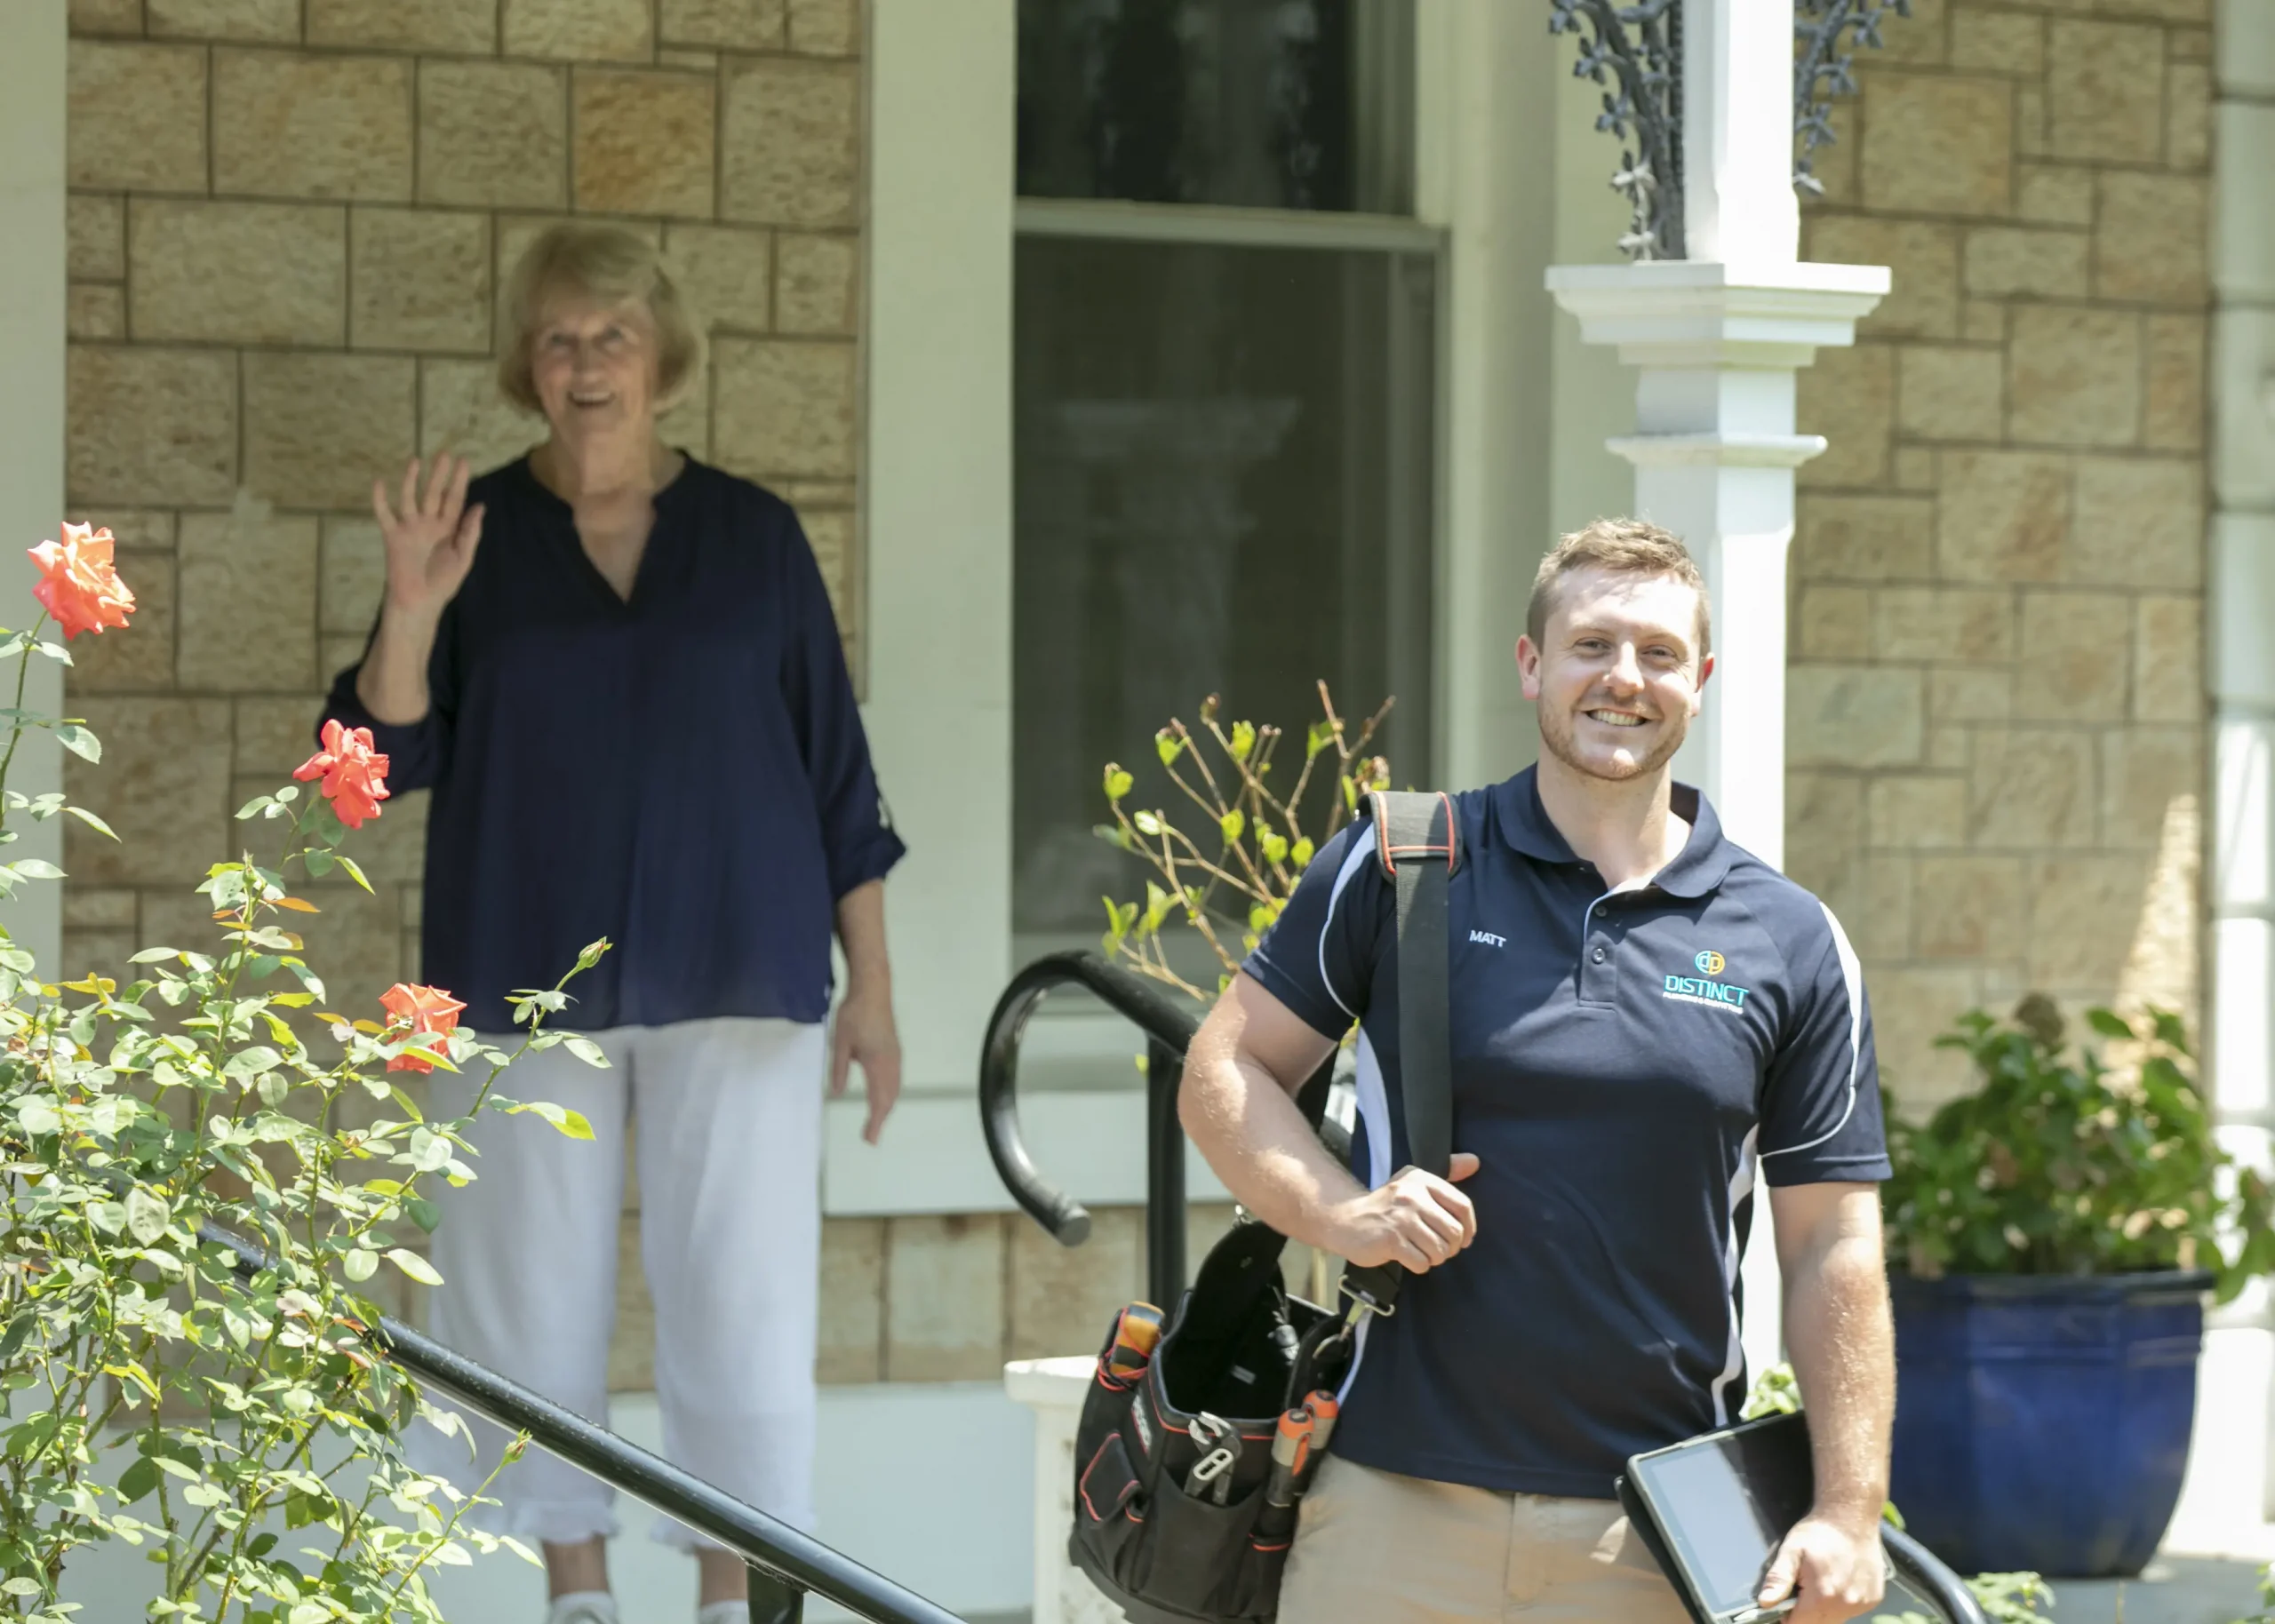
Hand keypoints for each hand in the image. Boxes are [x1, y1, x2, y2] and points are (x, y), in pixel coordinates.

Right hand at [372, 455, 483, 623]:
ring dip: (412, 480)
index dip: (459, 482)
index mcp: (447, 528)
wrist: (420, 602)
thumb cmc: (443, 583)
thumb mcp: (463, 558)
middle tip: (444, 453)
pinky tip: (379, 482)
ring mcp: (409, 528)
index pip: (455, 500)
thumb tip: (480, 506)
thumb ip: (470, 533)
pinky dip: (380, 499)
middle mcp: (428, 523)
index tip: (464, 461)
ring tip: (416, 460)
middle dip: (439, 474)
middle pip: (434, 494)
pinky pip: (384, 514)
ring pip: (410, 498)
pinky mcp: (392, 536)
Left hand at [830, 980, 900, 1144]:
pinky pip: (896, 1079)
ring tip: (876, 1121)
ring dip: (887, 1107)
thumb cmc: (854, 1014)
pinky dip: (890, 1093)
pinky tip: (884, 1095)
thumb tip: (837, 1093)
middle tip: (870, 1137)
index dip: (874, 1122)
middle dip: (881, 1119)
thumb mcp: (839, 1042)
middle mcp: (890, 1063)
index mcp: (877, 1063)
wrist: (873, 989)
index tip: (869, 1139)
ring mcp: (895, 1056)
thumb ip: (839, 1069)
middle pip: (889, 1098)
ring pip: (895, 1088)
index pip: (878, 1100)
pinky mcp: (894, 1049)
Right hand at [1319, 1153, 1480, 1270]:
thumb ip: (1447, 1174)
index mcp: (1421, 1180)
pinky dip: (1419, 1266)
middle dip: (1450, 1247)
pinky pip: (1422, 1263)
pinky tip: (1407, 1257)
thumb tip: (1475, 1161)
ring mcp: (1401, 1218)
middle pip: (1454, 1232)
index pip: (1462, 1206)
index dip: (1469, 1228)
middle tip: (1437, 1248)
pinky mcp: (1391, 1240)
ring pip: (1440, 1250)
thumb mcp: (1413, 1184)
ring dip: (1434, 1258)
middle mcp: (1412, 1195)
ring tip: (1422, 1252)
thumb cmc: (1385, 1206)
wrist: (1344, 1219)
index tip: (1463, 1238)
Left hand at [1757, 1512, 1885, 1623]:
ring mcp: (1862, 1603)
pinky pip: (1852, 1610)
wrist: (1851, 1516)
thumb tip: (1765, 1602)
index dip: (1788, 1617)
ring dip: (1825, 1609)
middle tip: (1803, 1587)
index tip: (1785, 1604)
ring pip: (1836, 1619)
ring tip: (1822, 1581)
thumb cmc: (1819, 1532)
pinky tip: (1839, 1581)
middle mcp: (1845, 1604)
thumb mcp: (1791, 1551)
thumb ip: (1778, 1579)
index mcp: (1822, 1596)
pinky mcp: (1873, 1599)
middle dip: (1806, 1612)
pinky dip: (1842, 1603)